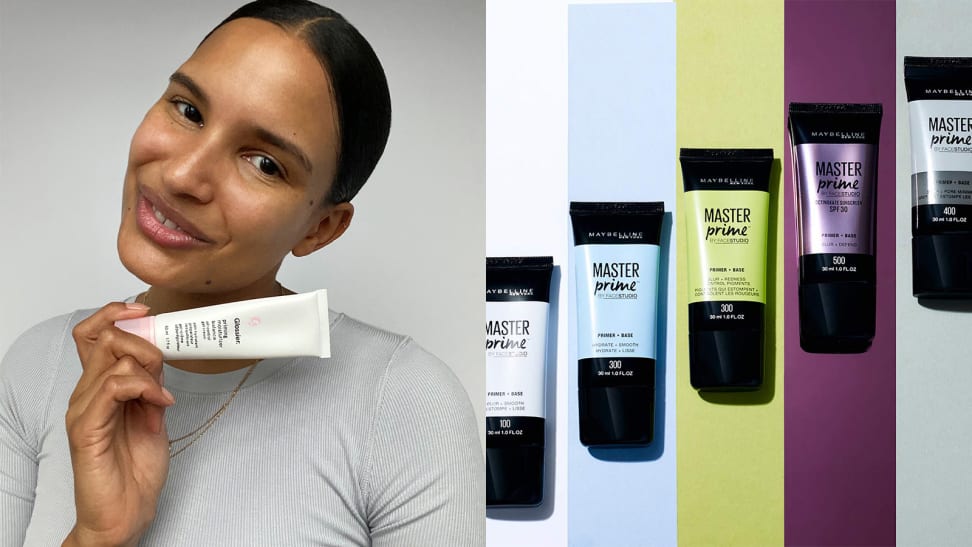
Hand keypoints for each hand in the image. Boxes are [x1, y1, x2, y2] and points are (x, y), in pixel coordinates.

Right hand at [63, 302, 174, 546]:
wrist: (126, 512)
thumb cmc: (136, 469)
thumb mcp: (153, 415)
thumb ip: (151, 385)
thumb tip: (160, 358)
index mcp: (100, 387)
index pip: (94, 334)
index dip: (115, 313)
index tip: (146, 310)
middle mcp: (86, 393)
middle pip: (105, 337)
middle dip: (144, 341)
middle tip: (164, 366)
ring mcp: (84, 409)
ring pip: (112, 357)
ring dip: (148, 367)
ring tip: (162, 396)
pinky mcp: (88, 428)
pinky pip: (113, 386)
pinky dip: (143, 386)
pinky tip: (160, 403)